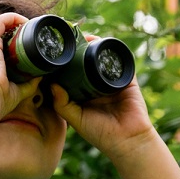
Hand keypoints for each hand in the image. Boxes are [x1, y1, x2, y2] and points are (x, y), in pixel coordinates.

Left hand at [49, 39, 156, 161]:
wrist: (127, 140)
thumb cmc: (100, 134)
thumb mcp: (75, 119)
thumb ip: (62, 104)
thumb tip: (52, 84)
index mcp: (82, 94)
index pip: (70, 74)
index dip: (62, 64)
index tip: (52, 53)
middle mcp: (95, 85)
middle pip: (84, 62)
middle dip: (77, 50)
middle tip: (67, 41)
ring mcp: (111, 80)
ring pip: (101, 58)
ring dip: (93, 46)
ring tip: (83, 38)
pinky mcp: (126, 78)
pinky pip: (120, 61)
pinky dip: (112, 50)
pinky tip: (102, 43)